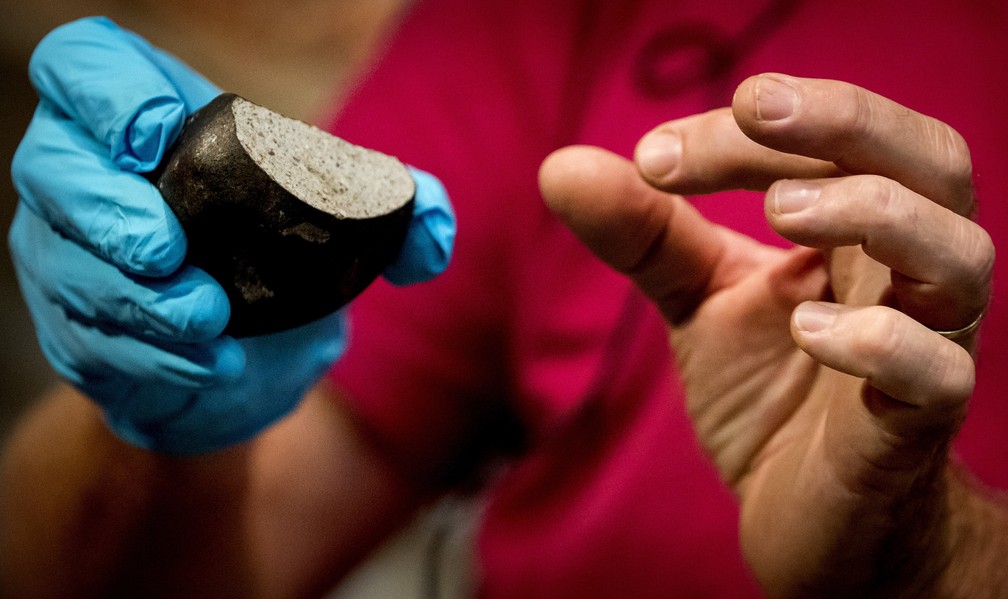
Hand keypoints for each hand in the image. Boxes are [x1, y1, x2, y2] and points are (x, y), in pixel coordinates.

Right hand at [9, 17, 454, 454]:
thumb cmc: (279, 263)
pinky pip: (87, 342)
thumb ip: (394, 212)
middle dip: (108, 210)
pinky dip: (151, 356)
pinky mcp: (75, 334)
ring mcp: (69, 262)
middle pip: (51, 169)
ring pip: (64, 266)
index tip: (163, 134)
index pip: (83, 70)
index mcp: (145, 124)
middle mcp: (87, 185)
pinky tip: (210, 363)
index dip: (107, 92)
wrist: (242, 361)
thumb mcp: (336, 225)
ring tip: (209, 318)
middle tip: (170, 250)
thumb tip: (433, 228)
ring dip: (137, 297)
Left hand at [540, 74, 992, 596]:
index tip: (653, 155)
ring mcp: (923, 349)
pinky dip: (879, 341)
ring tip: (782, 211)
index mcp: (856, 232)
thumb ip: (646, 235)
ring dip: (871, 213)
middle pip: (933, 163)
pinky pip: (936, 374)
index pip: (833, 143)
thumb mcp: (698, 299)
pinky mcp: (912, 430)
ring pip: (957, 255)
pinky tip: (808, 332)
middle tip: (755, 106)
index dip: (746, 134)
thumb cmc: (768, 394)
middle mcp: (903, 274)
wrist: (805, 516)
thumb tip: (560, 166)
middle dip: (847, 120)